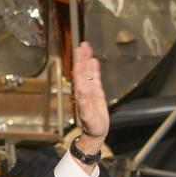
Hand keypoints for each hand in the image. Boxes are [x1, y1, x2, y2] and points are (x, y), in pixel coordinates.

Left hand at [72, 41, 108, 155]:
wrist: (96, 132)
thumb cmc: (92, 126)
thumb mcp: (88, 117)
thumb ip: (84, 105)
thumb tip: (81, 92)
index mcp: (81, 93)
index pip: (79, 74)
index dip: (79, 62)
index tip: (79, 51)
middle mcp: (84, 89)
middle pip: (83, 70)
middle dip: (82, 57)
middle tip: (82, 44)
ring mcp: (90, 90)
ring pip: (88, 72)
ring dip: (87, 60)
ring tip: (87, 48)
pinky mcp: (96, 93)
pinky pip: (95, 78)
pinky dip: (94, 69)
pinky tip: (94, 60)